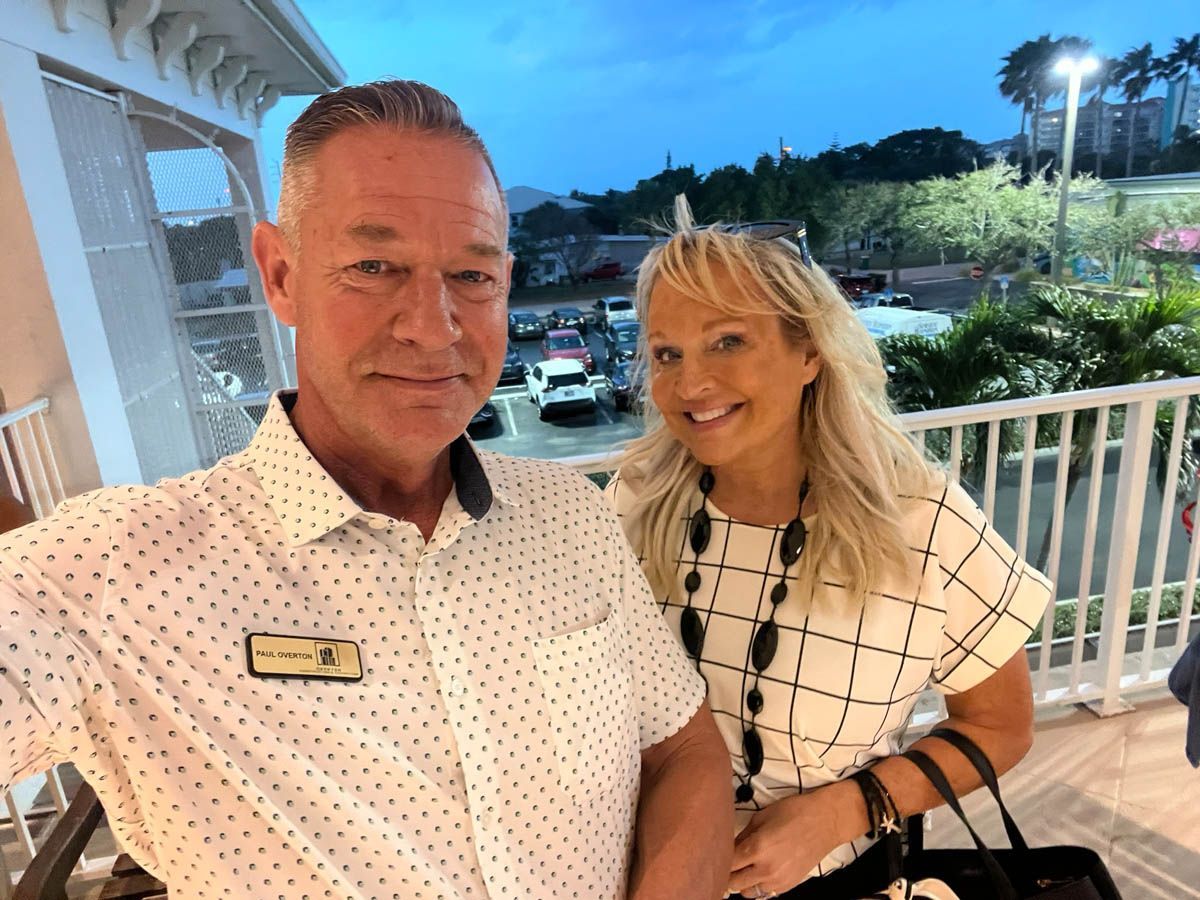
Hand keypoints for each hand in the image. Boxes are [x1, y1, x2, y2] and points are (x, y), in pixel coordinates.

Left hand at [725, 786, 852, 897]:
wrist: (825, 821)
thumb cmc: (794, 812)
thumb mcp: (761, 817)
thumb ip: (742, 836)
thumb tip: (729, 847)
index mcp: (758, 848)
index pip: (727, 864)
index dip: (718, 859)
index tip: (714, 854)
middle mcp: (767, 869)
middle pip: (733, 884)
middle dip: (727, 873)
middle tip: (726, 862)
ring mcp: (779, 880)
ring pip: (747, 893)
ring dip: (742, 882)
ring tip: (744, 867)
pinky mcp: (789, 885)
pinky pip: (765, 893)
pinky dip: (758, 885)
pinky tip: (759, 871)